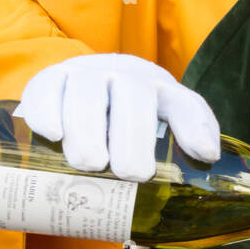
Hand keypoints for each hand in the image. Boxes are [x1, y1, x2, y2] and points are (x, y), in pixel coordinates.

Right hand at [15, 53, 220, 181]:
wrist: (79, 84)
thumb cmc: (128, 114)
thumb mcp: (161, 122)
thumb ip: (181, 142)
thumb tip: (195, 175)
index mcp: (160, 89)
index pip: (184, 103)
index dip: (196, 126)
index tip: (203, 152)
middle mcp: (125, 75)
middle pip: (133, 99)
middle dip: (133, 138)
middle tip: (130, 173)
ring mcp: (86, 73)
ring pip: (88, 93)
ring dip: (89, 130)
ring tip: (90, 164)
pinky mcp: (50, 79)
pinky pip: (47, 90)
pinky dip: (48, 112)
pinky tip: (54, 134)